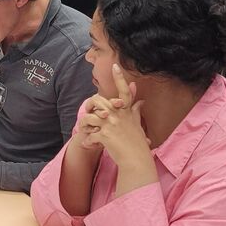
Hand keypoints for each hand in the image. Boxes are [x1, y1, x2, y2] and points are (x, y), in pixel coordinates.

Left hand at [81, 64, 156, 194]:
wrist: (136, 160)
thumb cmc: (137, 143)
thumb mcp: (137, 124)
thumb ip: (135, 111)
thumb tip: (140, 100)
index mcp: (126, 111)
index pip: (124, 92)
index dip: (119, 78)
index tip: (115, 65)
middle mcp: (119, 115)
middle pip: (98, 101)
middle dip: (89, 106)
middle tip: (88, 113)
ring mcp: (111, 125)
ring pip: (89, 116)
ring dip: (85, 124)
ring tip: (87, 131)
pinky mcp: (104, 136)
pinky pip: (89, 134)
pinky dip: (87, 140)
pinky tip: (89, 144)